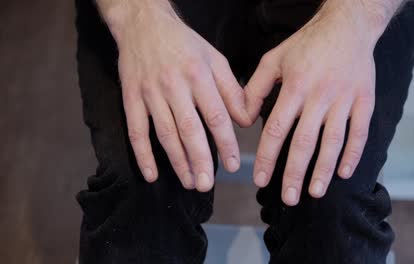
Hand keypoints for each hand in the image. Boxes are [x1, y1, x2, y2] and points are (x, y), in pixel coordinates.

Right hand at [105, 1, 250, 191]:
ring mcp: (150, 93)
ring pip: (165, 133)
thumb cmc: (184, 44)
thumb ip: (232, 90)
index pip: (215, 115)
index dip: (225, 143)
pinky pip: (136, 130)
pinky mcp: (131, 98)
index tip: (232, 164)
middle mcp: (174, 85)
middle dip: (200, 160)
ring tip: (189, 183)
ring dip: (177, 161)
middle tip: (207, 184)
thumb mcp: (214, 59)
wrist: (144, 24)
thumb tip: (246, 120)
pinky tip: (151, 174)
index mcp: (198, 75)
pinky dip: (142, 154)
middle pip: (189, 129)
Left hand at [245, 1, 385, 204]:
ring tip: (314, 193)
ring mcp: (345, 99)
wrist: (348, 26)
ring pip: (333, 142)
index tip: (259, 179)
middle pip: (305, 142)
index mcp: (295, 86)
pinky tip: (344, 173)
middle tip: (287, 198)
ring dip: (324, 170)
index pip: (277, 129)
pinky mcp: (365, 100)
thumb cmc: (307, 44)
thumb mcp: (273, 58)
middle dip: (294, 173)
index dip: (267, 157)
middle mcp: (320, 95)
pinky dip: (353, 154)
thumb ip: (255, 88)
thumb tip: (244, 119)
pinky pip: (360, 132)